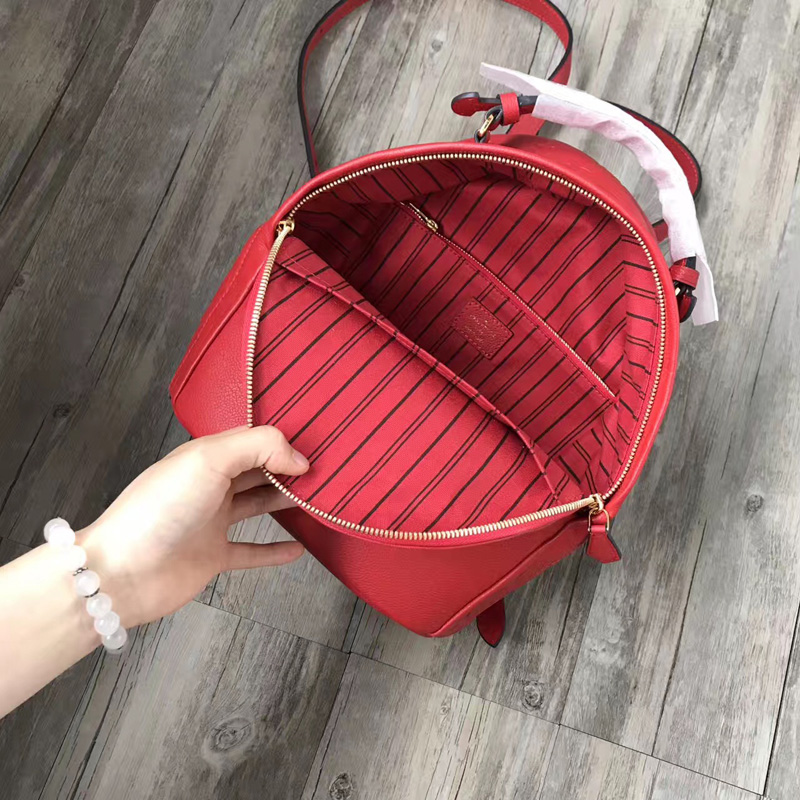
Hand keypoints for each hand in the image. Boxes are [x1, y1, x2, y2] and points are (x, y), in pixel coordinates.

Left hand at [78, 426, 309, 627]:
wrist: (123, 572)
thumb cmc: (158, 509)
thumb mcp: (209, 460)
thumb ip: (258, 447)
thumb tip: (298, 459)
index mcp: (205, 457)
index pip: (252, 441)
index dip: (282, 443)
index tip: (314, 450)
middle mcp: (209, 486)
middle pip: (257, 471)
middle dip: (287, 469)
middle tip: (323, 473)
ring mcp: (210, 522)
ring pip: (257, 506)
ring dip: (285, 503)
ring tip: (316, 501)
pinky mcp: (212, 557)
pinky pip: (251, 552)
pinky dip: (275, 551)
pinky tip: (297, 549)